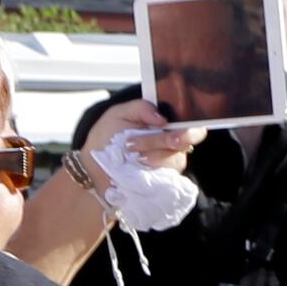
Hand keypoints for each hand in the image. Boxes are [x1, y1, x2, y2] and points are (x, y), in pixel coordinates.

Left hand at [78, 98, 193, 166]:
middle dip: (173, 137)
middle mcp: (172, 142)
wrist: (95, 165)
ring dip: (154, 151)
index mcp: (165, 123)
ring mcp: (170, 161)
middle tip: (158, 138)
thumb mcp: (119, 113)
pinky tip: (139, 164)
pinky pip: (169, 172)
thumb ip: (141, 107)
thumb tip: (162, 117)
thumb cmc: (107, 138)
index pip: (191, 122)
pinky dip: (154, 165)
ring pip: (177, 155)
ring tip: (132, 150)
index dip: (191, 123)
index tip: (172, 124)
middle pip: (190, 138)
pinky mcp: (165, 178)